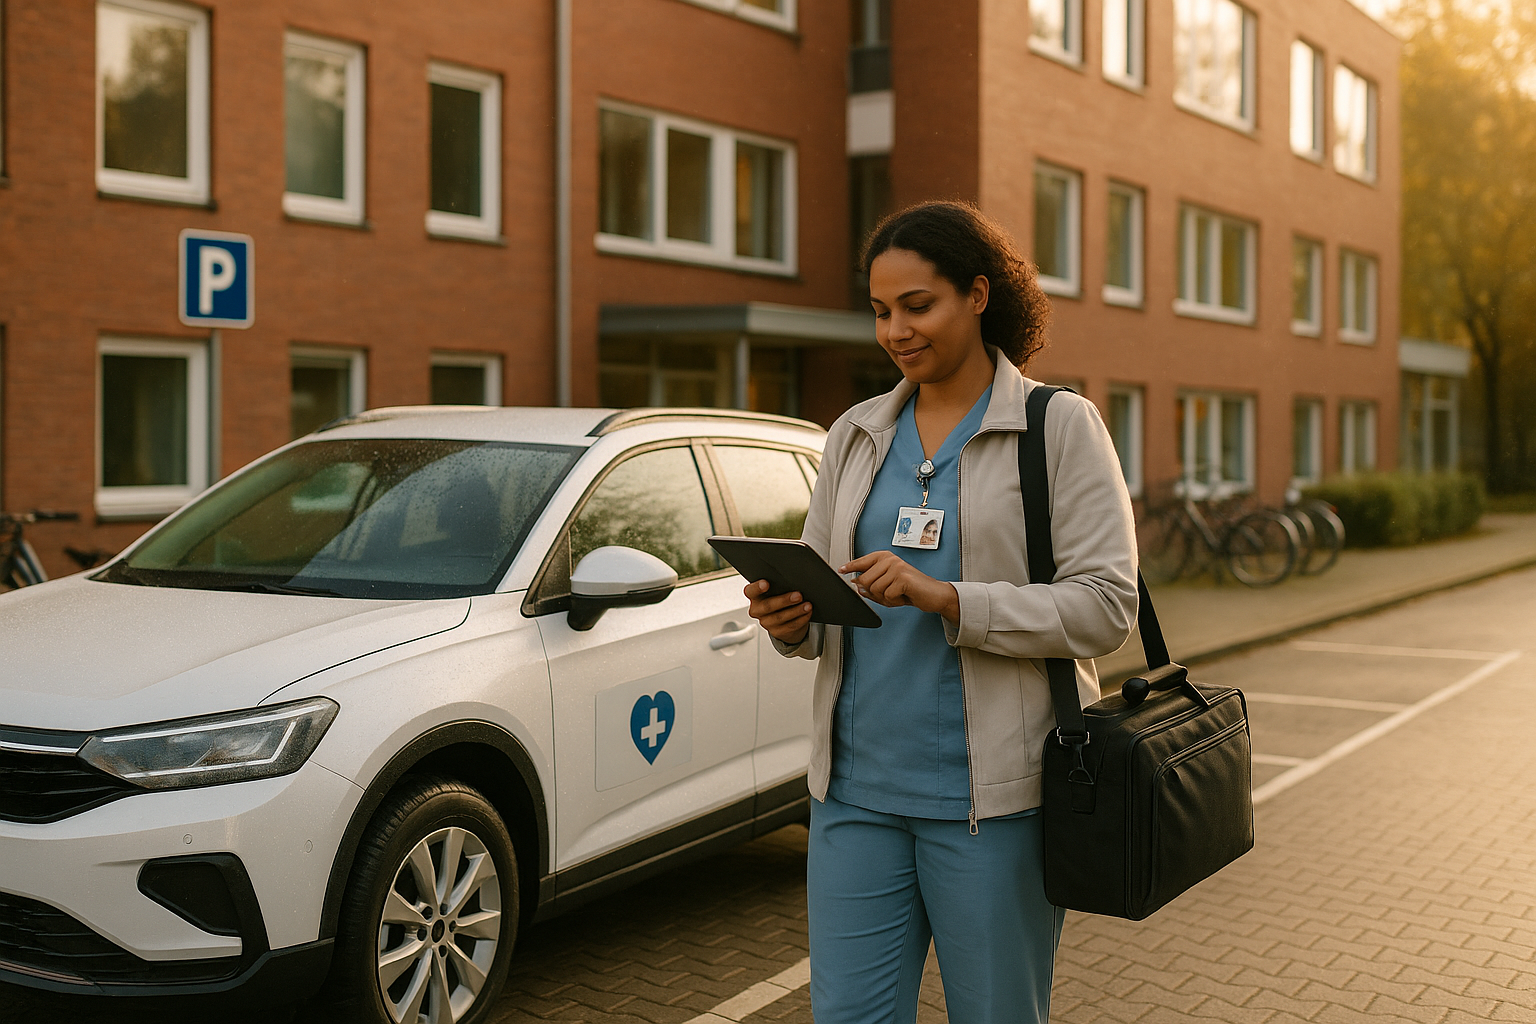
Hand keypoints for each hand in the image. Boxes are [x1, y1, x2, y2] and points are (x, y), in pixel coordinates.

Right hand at [744, 579, 812, 644]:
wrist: (782, 620)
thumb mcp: (775, 590)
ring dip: (796, 611)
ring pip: (781, 617)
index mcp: (754, 596)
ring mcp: (766, 622)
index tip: (766, 583)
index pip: (751, 591)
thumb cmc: (778, 598)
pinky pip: (790, 626)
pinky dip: (801, 619)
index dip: (757, 587)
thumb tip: (793, 580)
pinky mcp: (777, 632)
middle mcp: (757, 610)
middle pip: (768, 606)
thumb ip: (778, 586)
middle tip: (798, 595)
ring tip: (807, 605)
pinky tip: (807, 613)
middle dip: (784, 600)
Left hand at [840, 551, 959, 622]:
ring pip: (874, 589)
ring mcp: (896, 566)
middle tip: (890, 593)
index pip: (862, 561)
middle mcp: (890, 559)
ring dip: (885, 598)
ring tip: (898, 594)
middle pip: (864, 580)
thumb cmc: (911, 590)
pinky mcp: (902, 577)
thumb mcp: (888, 587)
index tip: (841, 570)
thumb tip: (857, 586)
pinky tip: (903, 597)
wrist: (934, 595)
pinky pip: (886, 595)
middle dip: (874, 593)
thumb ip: (871, 586)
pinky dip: (894, 601)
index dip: (851, 567)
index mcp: (885, 558)